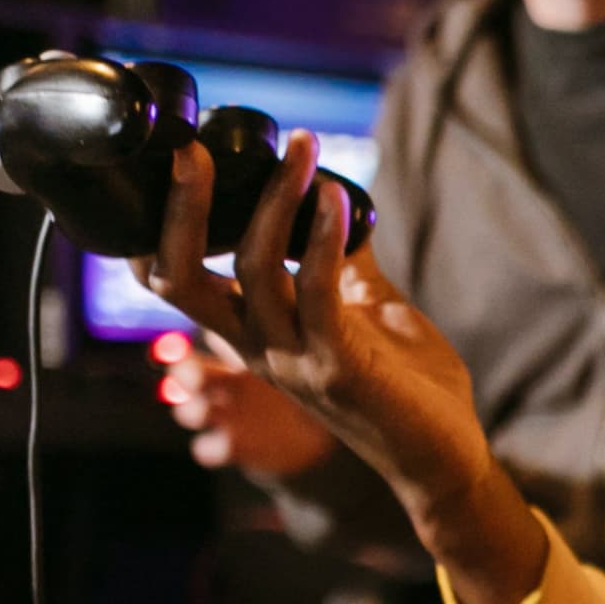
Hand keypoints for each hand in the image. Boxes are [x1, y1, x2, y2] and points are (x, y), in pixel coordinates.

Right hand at [139, 132, 543, 603]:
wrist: (447, 455)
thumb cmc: (406, 383)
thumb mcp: (364, 307)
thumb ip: (338, 257)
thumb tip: (330, 195)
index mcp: (254, 333)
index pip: (172, 283)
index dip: (157, 228)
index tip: (179, 162)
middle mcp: (259, 348)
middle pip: (181, 279)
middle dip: (181, 210)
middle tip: (194, 149)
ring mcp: (293, 360)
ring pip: (253, 270)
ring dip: (275, 199)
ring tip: (302, 148)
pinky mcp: (338, 368)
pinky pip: (316, 289)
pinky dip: (322, 236)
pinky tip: (336, 195)